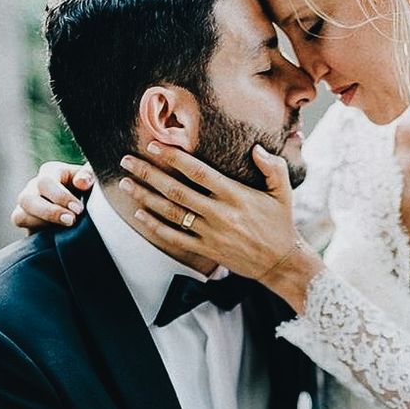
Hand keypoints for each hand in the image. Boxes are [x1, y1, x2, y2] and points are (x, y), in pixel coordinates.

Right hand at [11, 161, 93, 231]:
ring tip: (63, 229)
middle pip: (27, 198)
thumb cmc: (91, 191)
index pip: (46, 181)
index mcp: (51, 172)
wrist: (89, 209)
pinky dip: (36, 231)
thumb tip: (81, 183)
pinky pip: (21, 226)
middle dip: (50, 212)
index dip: (61, 197)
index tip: (79, 210)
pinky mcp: (27, 222)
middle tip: (71, 220)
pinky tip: (54, 236)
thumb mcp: (93, 180)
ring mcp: (28, 205)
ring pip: (20, 215)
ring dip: (41, 223)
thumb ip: (88, 177)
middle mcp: (35, 187)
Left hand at [118, 143, 323, 309]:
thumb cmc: (280, 223)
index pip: (199, 172)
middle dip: (149, 174)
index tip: (154, 145)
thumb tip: (256, 148)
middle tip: (127, 161)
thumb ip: (273, 167)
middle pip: (177, 191)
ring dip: (145, 197)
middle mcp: (220, 213)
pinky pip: (175, 237)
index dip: (174, 158)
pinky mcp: (207, 249)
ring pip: (171, 213)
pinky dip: (155, 226)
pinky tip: (140, 214)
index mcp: (236, 195)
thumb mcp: (283, 192)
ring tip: (126, 184)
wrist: (281, 262)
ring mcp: (211, 233)